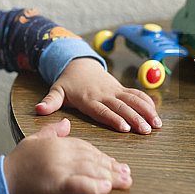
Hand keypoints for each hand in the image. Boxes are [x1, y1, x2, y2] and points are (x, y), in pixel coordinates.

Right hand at [4, 118, 131, 193]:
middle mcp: (60, 153)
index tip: (114, 163)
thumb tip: (66, 123)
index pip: (85, 147)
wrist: (0, 182)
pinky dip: (95, 186)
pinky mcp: (57, 184)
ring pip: (91, 170)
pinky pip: (81, 184)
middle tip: (127, 174)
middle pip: (92, 158)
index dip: (102, 156)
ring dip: (110, 177)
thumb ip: (52, 132)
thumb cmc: (16, 166)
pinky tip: (106, 188)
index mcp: (56, 143)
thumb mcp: (33, 142)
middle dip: (112, 167)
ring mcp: (59, 168)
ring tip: (124, 182)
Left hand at [35, 57, 161, 133]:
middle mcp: (103, 94)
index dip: (113, 118)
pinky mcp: (120, 88)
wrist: (78, 63)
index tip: (125, 128)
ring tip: (157, 124)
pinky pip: (136, 94)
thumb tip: (37, 109)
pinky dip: (147, 102)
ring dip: (146, 111)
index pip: (102, 110)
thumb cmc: (67, 83)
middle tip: (146, 130)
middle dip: (135, 118)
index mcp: (88, 99)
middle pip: (121, 107)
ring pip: (132, 100)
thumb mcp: (56, 91)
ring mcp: (114, 90)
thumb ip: (49, 102)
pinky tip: (156, 113)